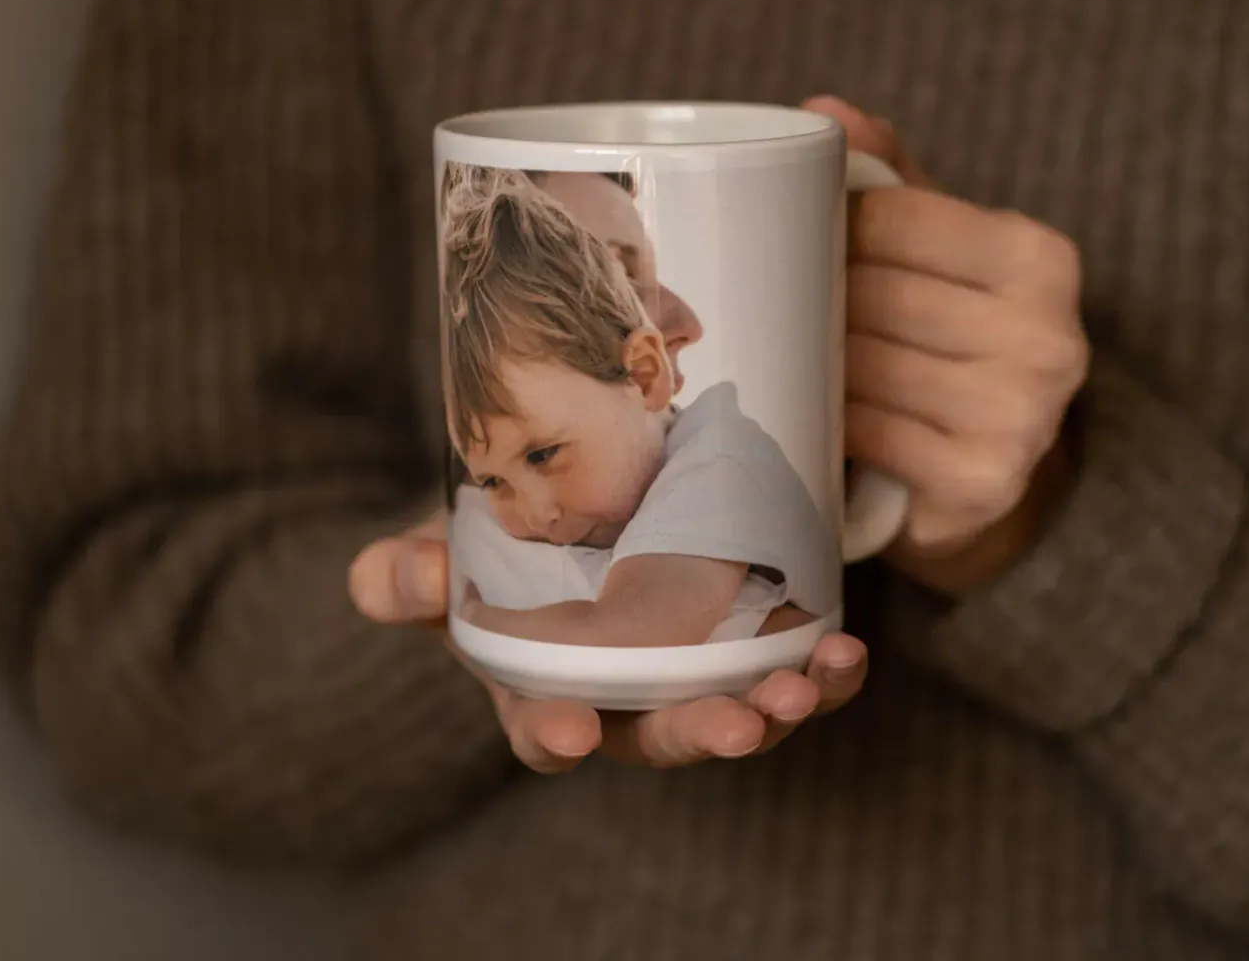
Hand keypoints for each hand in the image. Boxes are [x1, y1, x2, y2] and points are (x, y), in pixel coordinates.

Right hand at [348, 514, 867, 771]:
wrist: (574, 512)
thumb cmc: (499, 551)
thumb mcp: (442, 556)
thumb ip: (406, 574)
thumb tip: (404, 574)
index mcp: (543, 690)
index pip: (542, 731)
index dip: (551, 736)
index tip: (568, 732)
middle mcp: (624, 698)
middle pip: (662, 734)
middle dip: (700, 733)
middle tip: (735, 725)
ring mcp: (690, 675)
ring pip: (737, 710)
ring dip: (777, 707)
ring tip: (804, 686)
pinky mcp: (745, 642)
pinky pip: (790, 671)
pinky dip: (825, 672)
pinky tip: (843, 651)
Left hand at [804, 96, 1088, 590]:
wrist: (992, 474)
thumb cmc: (950, 339)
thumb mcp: (937, 251)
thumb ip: (891, 181)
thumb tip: (824, 111)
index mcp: (1041, 258)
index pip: (892, 217)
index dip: (825, 226)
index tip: (789, 238)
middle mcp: (1048, 338)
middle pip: (873, 295)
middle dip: (809, 300)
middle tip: (767, 305)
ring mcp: (1021, 417)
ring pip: (863, 366)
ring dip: (808, 364)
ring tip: (783, 357)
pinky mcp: (982, 483)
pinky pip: (869, 433)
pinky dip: (830, 423)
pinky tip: (816, 415)